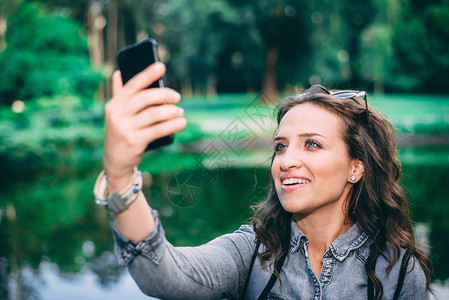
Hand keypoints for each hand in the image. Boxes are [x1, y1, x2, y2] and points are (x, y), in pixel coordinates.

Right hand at [103, 62, 186, 189]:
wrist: (115, 161)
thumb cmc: (121, 133)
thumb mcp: (116, 114)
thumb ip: (118, 94)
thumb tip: (118, 72)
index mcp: (114, 104)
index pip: (132, 85)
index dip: (147, 74)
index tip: (161, 66)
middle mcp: (118, 115)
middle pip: (145, 98)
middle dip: (164, 95)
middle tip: (177, 96)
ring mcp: (125, 128)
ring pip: (153, 114)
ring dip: (170, 111)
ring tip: (180, 111)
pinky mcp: (134, 141)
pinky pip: (157, 130)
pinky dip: (172, 125)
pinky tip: (181, 122)